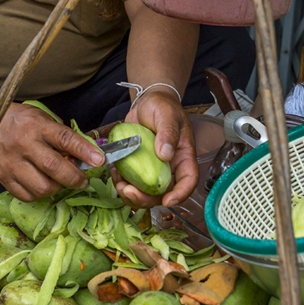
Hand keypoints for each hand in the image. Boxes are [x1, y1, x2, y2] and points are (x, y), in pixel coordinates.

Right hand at [0, 103, 104, 200]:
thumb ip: (64, 137)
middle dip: (74, 177)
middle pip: (53, 167)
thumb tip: (90, 156)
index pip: (64, 139)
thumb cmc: (26, 122)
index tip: (99, 160)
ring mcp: (11, 163)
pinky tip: (44, 184)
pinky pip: (28, 195)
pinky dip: (41, 194)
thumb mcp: (46, 120)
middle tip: (83, 180)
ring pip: (41, 186)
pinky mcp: (3, 178)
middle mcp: (23, 144)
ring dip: (58, 187)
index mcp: (37, 126)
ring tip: (60, 181)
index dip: (84, 151)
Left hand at [112, 89, 198, 208]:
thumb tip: (165, 153)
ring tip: (118, 185)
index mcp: (183, 157)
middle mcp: (169, 168)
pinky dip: (122, 184)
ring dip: (132, 196)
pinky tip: (114, 174)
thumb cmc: (162, 107)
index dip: (180, 194)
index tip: (167, 201)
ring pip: (146, 194)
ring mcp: (152, 170)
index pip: (188, 181)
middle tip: (129, 191)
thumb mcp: (167, 115)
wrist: (147, 103)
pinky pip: (131, 183)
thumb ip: (168, 132)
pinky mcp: (138, 168)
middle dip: (146, 199)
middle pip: (163, 193)